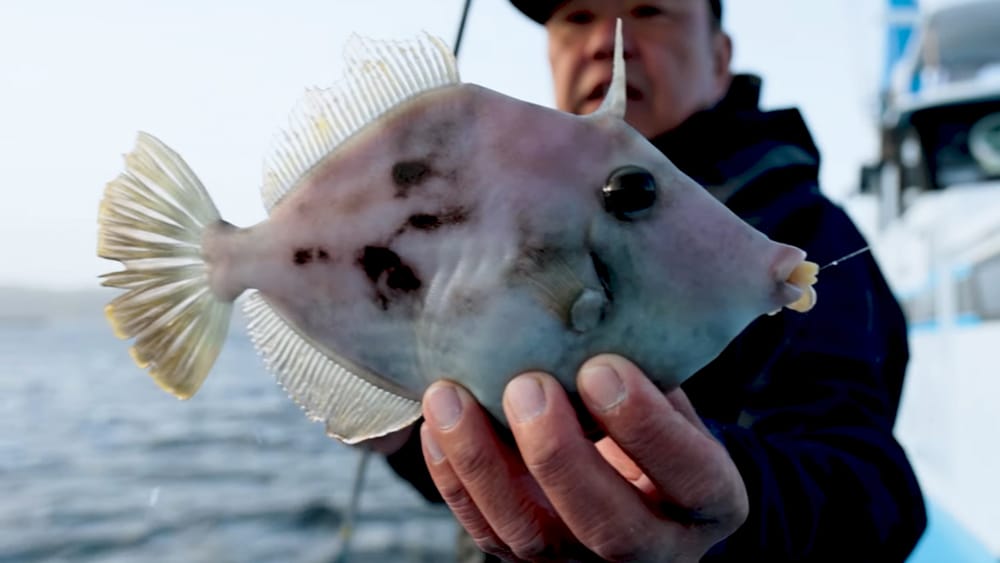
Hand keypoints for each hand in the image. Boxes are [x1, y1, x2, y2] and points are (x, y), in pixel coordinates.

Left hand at [419, 354, 747, 561]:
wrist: (645, 481)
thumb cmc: (660, 422)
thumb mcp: (677, 397)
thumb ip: (654, 371)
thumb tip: (596, 308)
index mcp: (709, 502)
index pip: (689, 475)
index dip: (646, 426)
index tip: (601, 368)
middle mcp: (654, 547)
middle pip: (607, 526)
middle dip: (558, 454)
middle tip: (525, 385)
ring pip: (532, 538)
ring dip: (485, 465)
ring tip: (451, 398)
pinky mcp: (531, 562)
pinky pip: (487, 533)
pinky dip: (455, 480)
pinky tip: (437, 427)